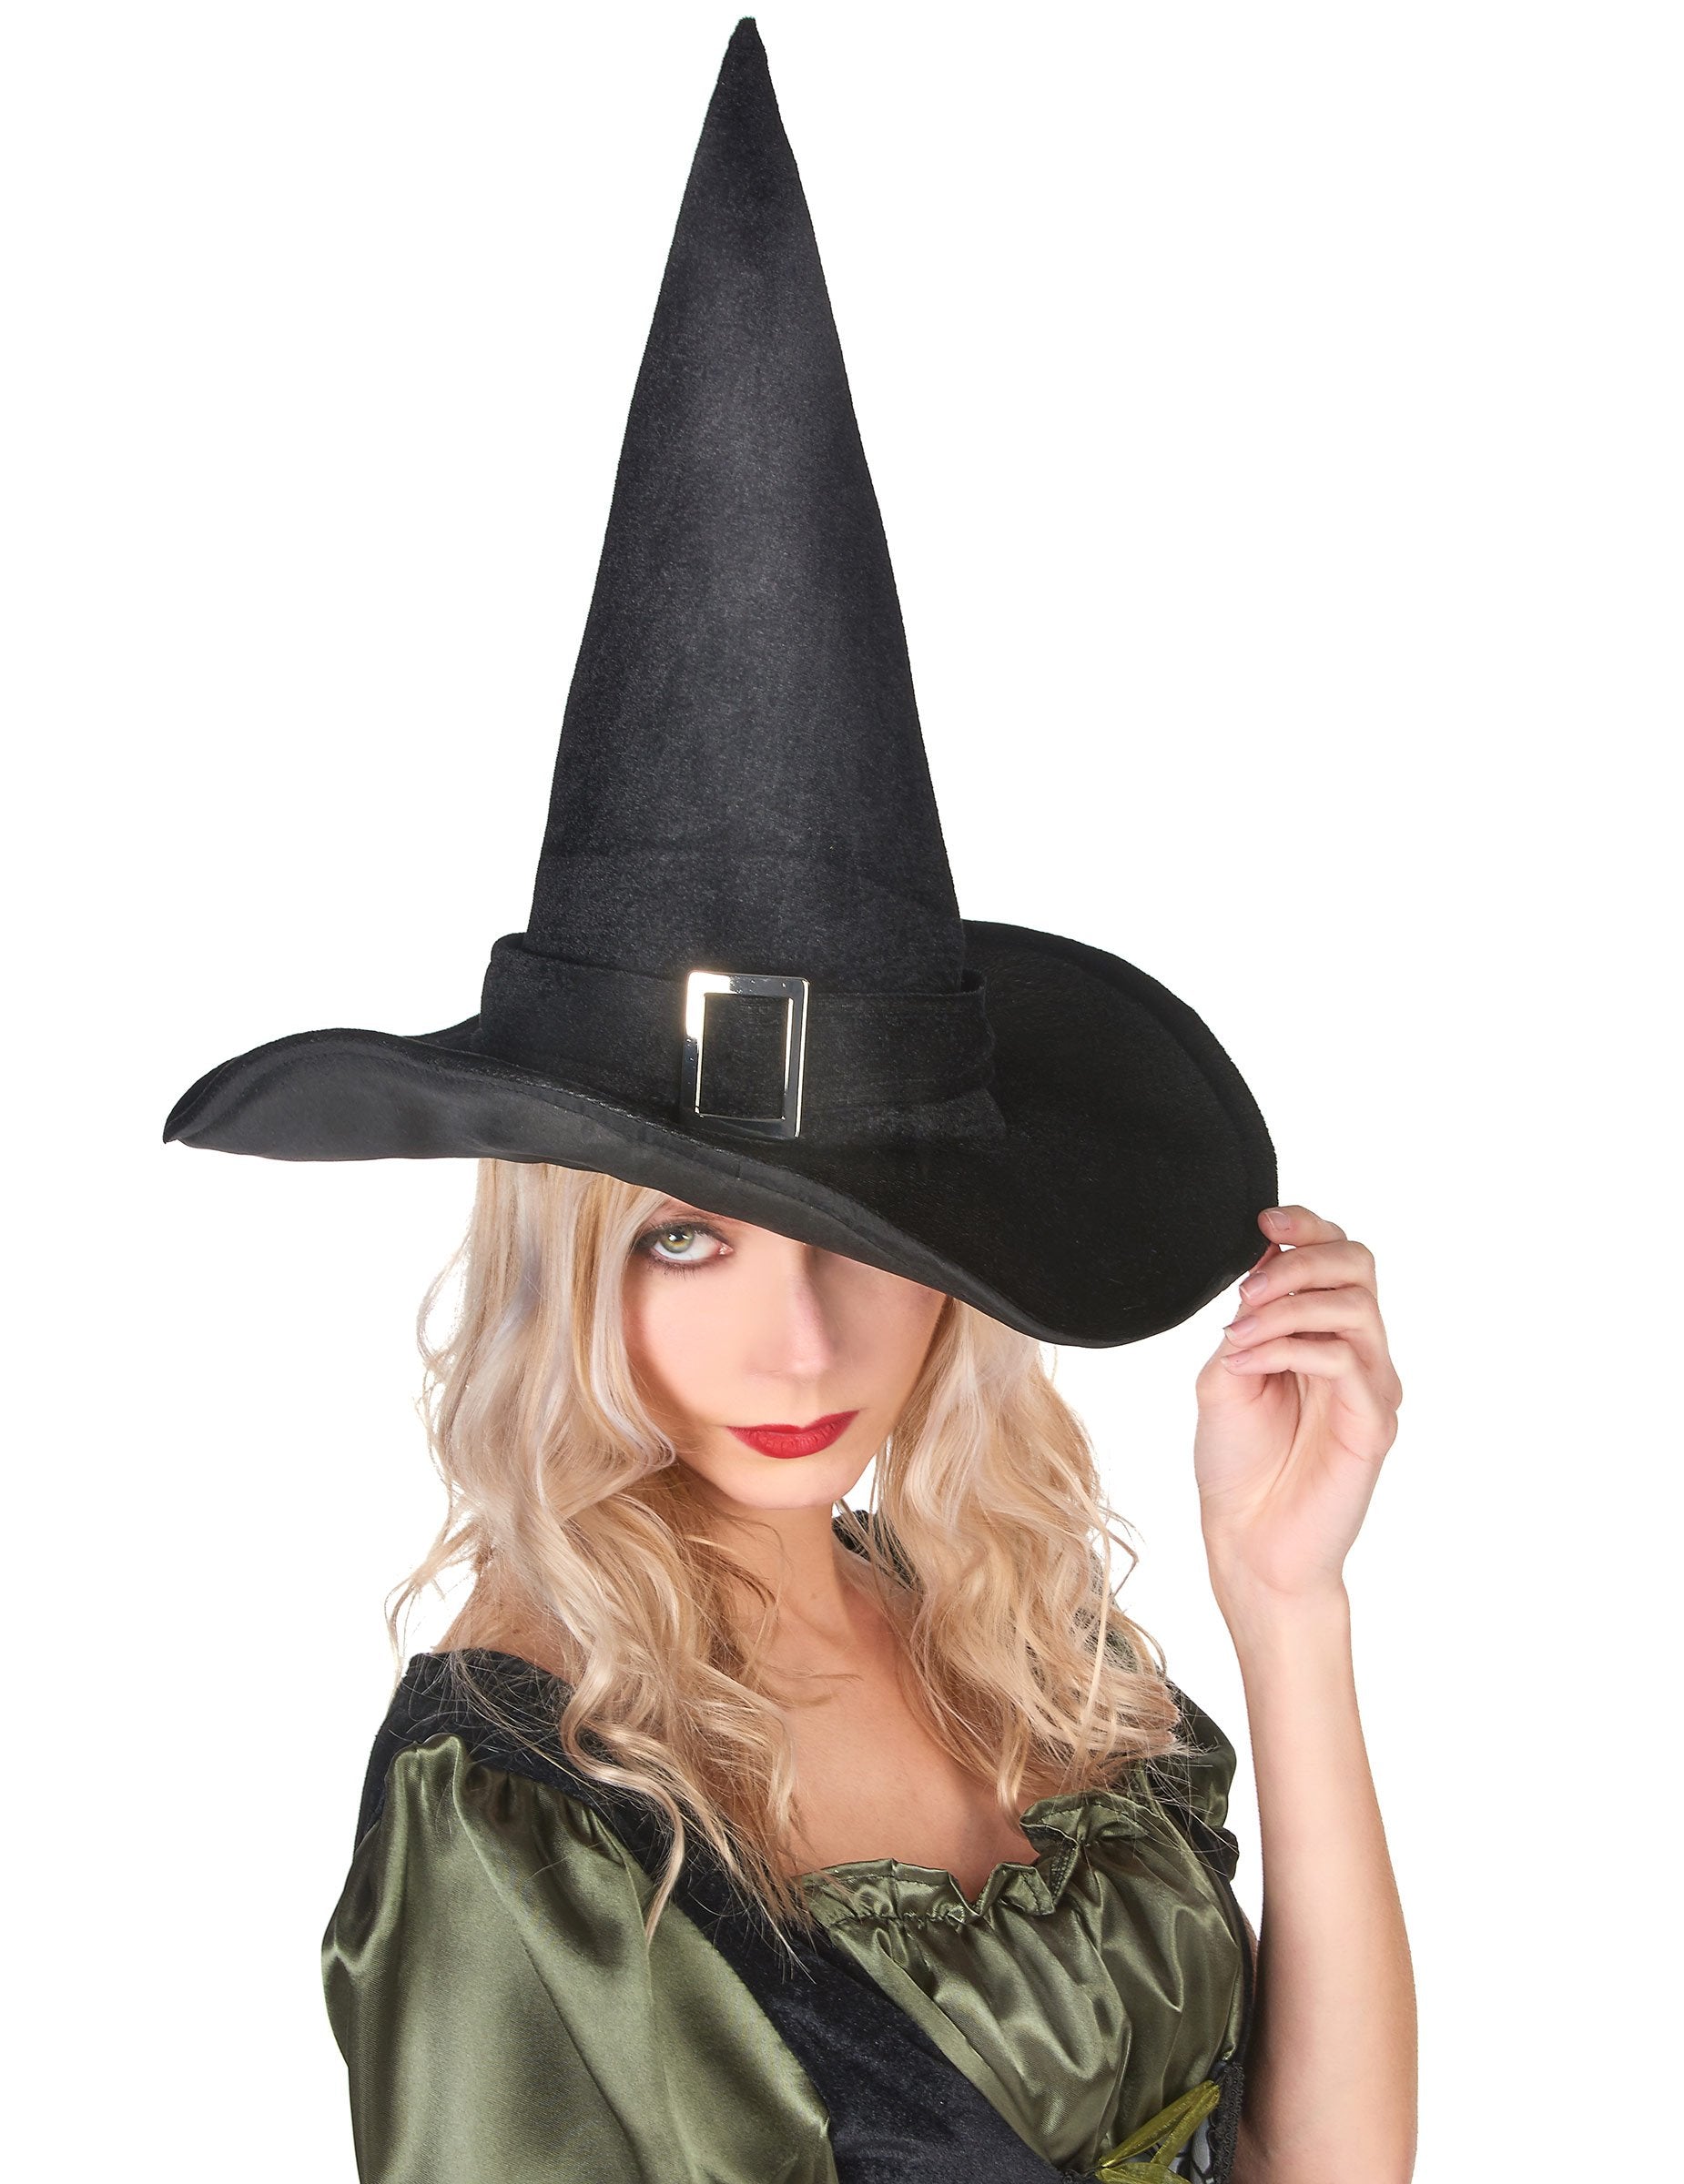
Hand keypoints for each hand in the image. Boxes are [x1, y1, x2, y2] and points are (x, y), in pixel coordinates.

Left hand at [1193, 1205, 1402, 1608]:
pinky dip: (1288, 1348)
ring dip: (1286, 1306)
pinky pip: (1345, 1359)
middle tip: (1245, 1291)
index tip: (1262, 1221)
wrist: (1247, 1541)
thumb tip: (1259, 1262)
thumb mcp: (1227, 1372)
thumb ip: (1248, 1320)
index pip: (1338, 1254)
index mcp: (1324, 1335)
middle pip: (1358, 1263)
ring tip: (1238, 1336)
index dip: (1307, 1224)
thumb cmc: (1237, 1462)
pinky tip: (1245, 1365)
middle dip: (1297, 1260)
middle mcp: (1359, 1354)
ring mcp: (1372, 1388)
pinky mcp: (1373, 1424)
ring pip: (1354, 1305)